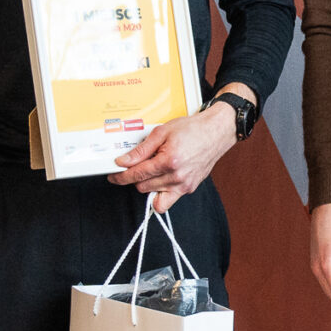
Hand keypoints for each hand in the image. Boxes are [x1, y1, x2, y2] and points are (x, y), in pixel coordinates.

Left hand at [109, 99, 238, 210]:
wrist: (216, 133)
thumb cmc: (192, 130)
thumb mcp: (162, 132)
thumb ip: (141, 149)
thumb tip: (124, 161)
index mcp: (169, 161)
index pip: (137, 175)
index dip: (121, 176)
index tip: (114, 176)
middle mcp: (177, 177)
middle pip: (143, 187)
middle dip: (135, 178)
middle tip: (135, 166)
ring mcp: (184, 185)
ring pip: (154, 196)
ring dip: (147, 185)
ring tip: (151, 172)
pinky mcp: (189, 189)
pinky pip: (168, 200)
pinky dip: (160, 192)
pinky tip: (161, 179)